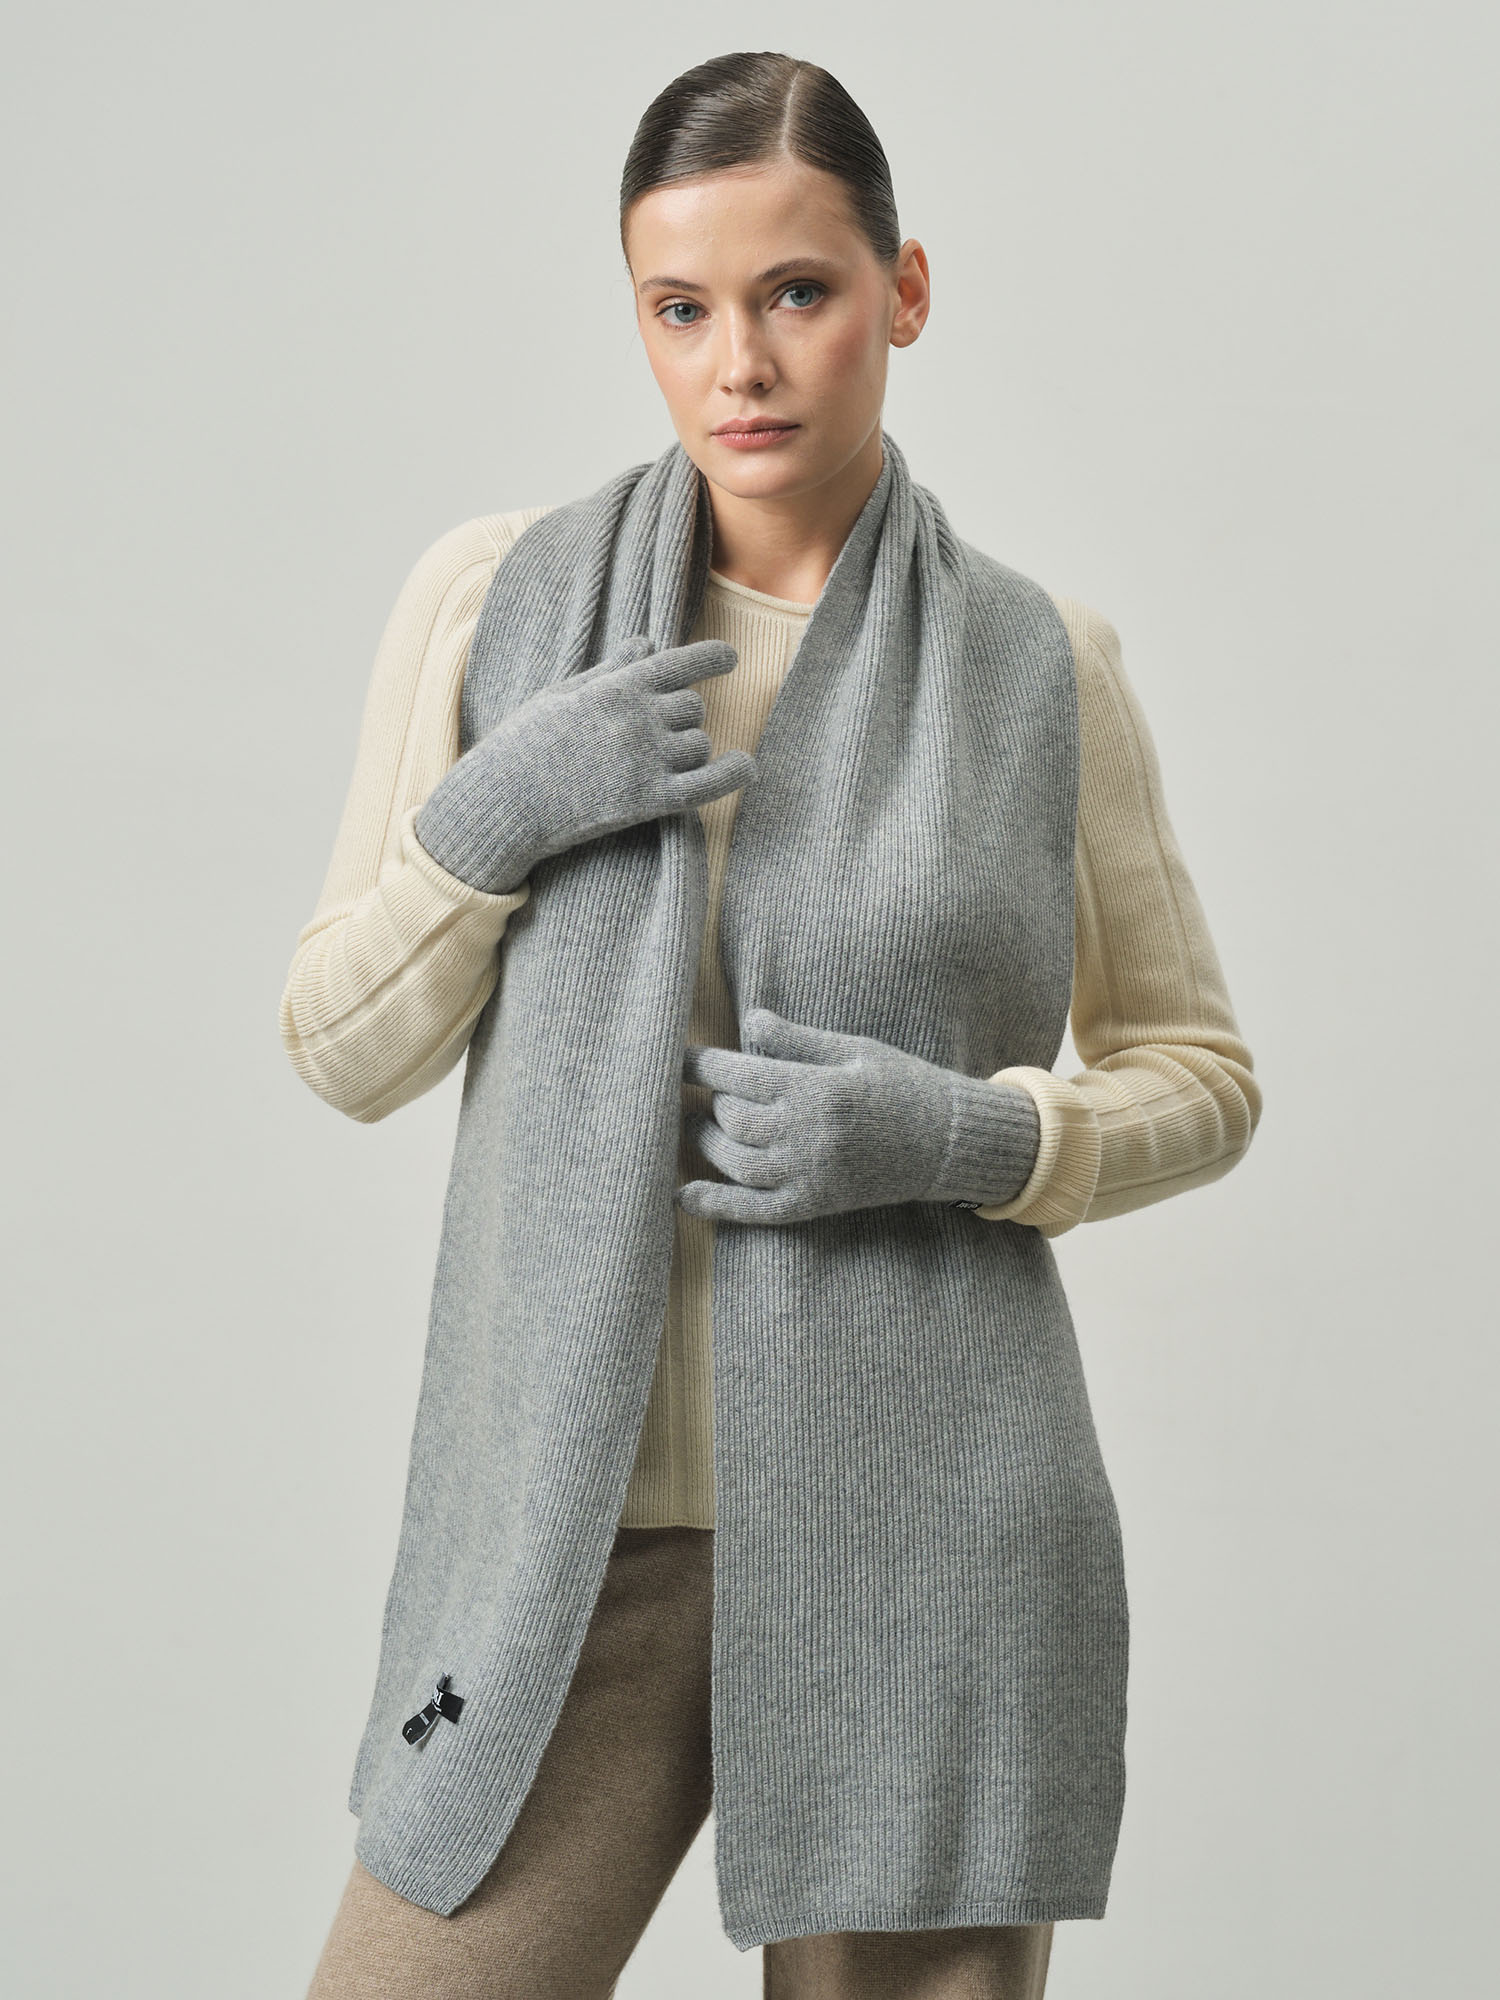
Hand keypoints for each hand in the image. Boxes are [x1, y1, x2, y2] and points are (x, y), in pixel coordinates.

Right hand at [414, 633, 756, 893]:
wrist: (506, 799)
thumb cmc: (526, 741)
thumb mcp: (564, 693)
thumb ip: (612, 670)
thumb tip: (648, 643)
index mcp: (618, 687)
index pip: (681, 663)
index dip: (713, 658)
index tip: (730, 657)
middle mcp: (639, 719)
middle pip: (693, 708)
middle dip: (683, 715)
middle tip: (659, 729)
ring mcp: (647, 761)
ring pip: (699, 744)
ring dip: (691, 748)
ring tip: (665, 758)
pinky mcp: (649, 801)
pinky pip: (709, 784)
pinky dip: (733, 774)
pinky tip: (746, 767)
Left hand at [675, 1006, 1041, 1225]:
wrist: (948, 1142)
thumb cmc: (902, 1085)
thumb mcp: (853, 1050)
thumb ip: (797, 1039)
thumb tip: (747, 1020)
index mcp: (817, 1089)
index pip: (738, 1074)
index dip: (699, 1064)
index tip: (675, 1057)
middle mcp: (808, 1135)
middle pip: (733, 1118)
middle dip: (713, 1101)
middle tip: (709, 1089)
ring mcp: (810, 1175)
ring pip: (736, 1162)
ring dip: (709, 1143)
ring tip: (701, 1125)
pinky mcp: (814, 1204)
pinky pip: (753, 1211)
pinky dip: (714, 1205)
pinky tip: (682, 1196)